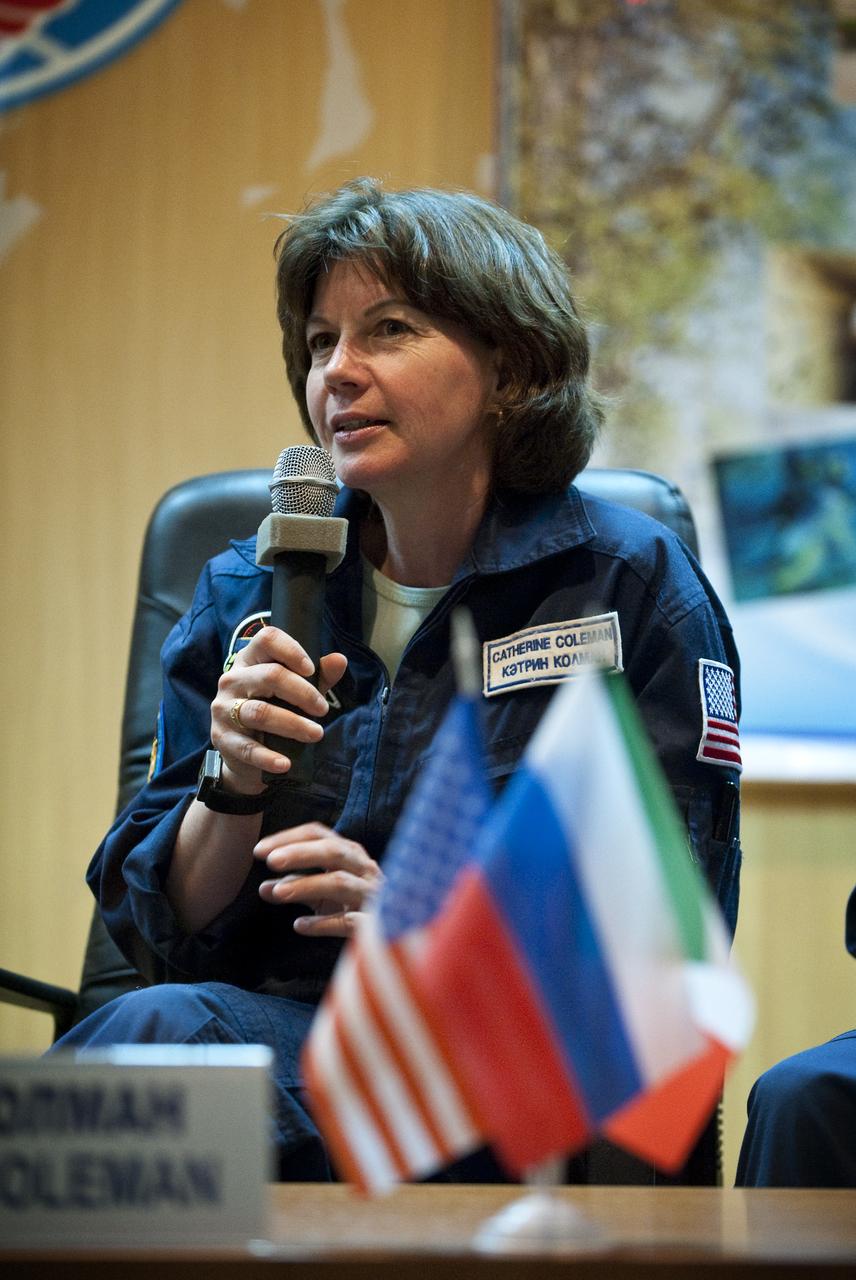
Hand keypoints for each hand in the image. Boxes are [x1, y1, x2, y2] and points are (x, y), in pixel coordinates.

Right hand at [210, 627, 347, 792]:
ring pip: (259, 712)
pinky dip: (268, 757)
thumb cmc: (275, 711)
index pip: (267, 639)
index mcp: (250, 660)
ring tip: (316, 734)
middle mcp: (233, 680)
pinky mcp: (222, 738)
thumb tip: (339, 660)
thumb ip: (319, 677)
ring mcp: (223, 709)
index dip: (291, 650)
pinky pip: (247, 748)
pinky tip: (285, 763)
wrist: (245, 754)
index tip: (312, 669)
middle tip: (323, 709)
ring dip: (293, 724)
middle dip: (303, 693)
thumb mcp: (298, 692)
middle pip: (269, 676)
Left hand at [254, 823, 382, 937]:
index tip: (259, 851)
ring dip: (306, 885)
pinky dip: (323, 923)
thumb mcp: (325, 892)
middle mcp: (364, 868)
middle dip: (300, 853)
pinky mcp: (377, 923)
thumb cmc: (356, 903)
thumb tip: (263, 887)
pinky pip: (349, 920)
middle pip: (333, 851)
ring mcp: (373, 894)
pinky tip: (299, 926)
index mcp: (350, 853)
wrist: (402, 928)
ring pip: (340, 883)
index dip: (288, 838)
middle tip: (269, 861)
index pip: (318, 834)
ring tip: (277, 892)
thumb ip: (297, 886)